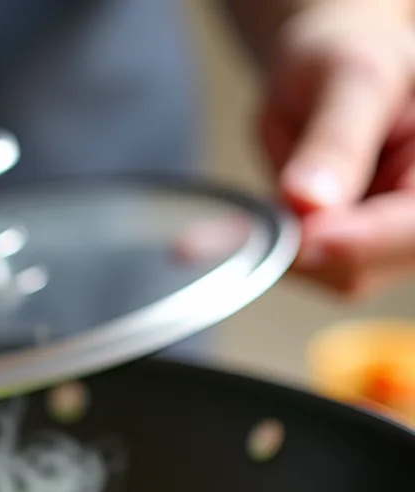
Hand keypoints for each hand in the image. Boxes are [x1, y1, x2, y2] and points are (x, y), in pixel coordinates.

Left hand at [260, 3, 414, 297]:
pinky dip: (275, 252)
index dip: (361, 241)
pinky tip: (249, 226)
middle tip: (268, 213)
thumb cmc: (350, 59)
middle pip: (373, 263)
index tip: (305, 236)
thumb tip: (308, 200)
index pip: (414, 228)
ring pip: (338, 276)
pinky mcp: (350, 250)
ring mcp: (387, 236)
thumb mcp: (351, 80)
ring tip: (263, 205)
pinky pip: (310, 269)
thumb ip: (334, 142)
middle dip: (314, 246)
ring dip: (289, 250)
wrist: (326, 72)